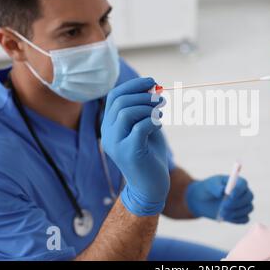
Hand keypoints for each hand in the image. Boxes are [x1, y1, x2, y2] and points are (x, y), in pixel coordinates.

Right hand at [101, 77, 169, 216]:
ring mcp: (116, 144)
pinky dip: (152, 122)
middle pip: (120, 102)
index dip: (133, 85)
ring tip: (160, 113)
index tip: (152, 82)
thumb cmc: (150, 155)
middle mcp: (108, 134)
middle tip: (161, 99)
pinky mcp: (129, 153)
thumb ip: (145, 110)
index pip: (114, 96)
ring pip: (127, 113)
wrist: (151, 186)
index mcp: (109, 125)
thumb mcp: (146, 128)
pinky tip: (159, 126)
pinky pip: (139, 127)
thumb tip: (152, 88)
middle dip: (143, 95)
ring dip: (148, 108)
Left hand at [186, 175, 253, 223]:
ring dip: (236, 212)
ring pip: (248, 208)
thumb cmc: (209, 189)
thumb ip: (216, 187)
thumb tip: (222, 191)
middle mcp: (243, 192)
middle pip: (249, 197)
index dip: (238, 190)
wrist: (203, 200)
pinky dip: (237, 219)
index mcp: (237, 182)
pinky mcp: (241, 215)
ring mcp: (243, 204)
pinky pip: (245, 219)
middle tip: (224, 206)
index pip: (243, 184)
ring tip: (222, 213)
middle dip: (237, 202)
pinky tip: (227, 218)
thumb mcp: (210, 185)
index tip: (230, 195)